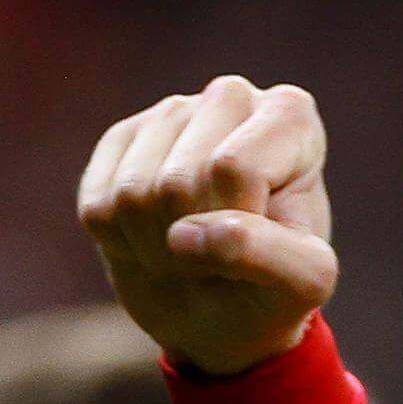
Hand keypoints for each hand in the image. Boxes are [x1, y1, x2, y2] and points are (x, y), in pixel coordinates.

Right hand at [78, 76, 336, 374]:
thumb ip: (271, 257)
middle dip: (197, 243)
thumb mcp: (304, 282)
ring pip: (134, 193)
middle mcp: (231, 96)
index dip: (238, 227)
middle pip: (180, 181)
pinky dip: (123, 245)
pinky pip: (98, 206)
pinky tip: (156, 239)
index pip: (233, 169)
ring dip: (158, 249)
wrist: (225, 306)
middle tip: (224, 258)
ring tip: (194, 252)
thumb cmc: (276, 286)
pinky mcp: (120, 139)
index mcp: (292, 115)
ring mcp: (171, 112)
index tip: (263, 246)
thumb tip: (188, 235)